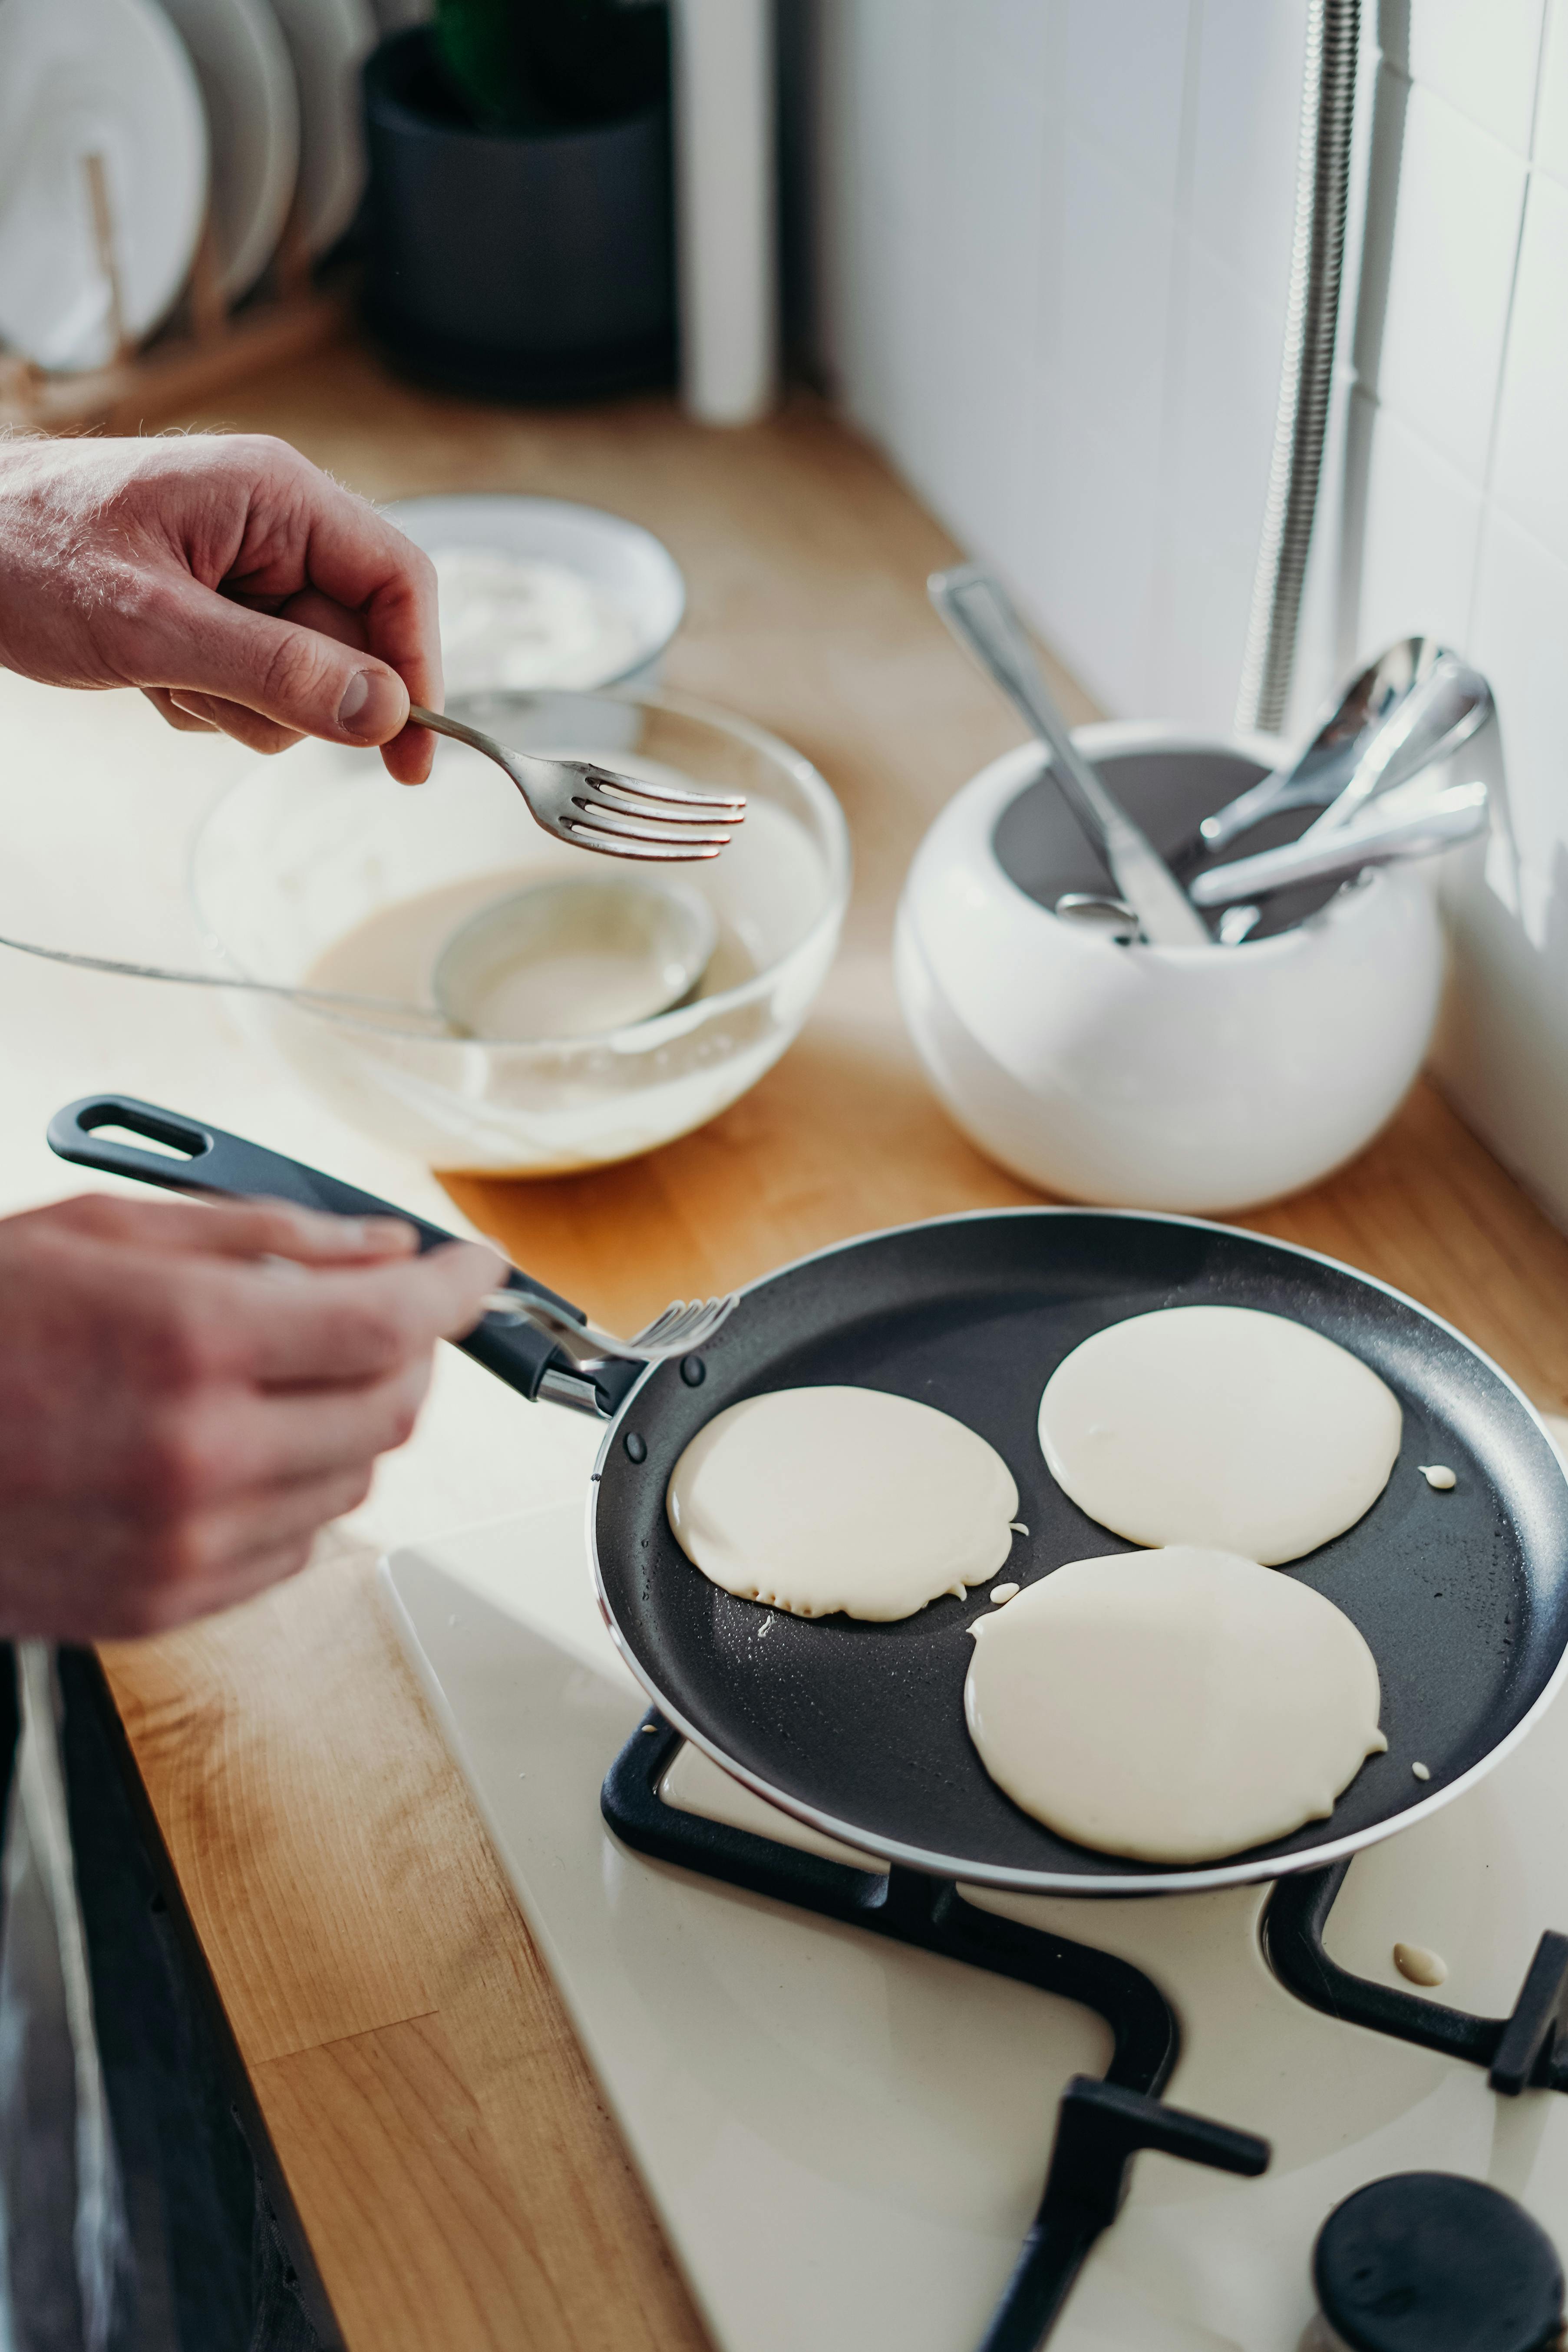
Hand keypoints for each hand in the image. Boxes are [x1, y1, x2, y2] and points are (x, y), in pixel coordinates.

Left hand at [0, 434, 440, 781]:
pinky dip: (206, 698)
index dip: (416, 672)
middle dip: (290, 694)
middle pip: (353, 641)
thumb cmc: (28, 554)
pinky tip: (149, 671)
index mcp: (277, 495)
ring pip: (304, 678)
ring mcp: (248, 568)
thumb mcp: (151, 624)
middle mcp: (275, 525)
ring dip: (237, 703)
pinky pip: (256, 684)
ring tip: (161, 673)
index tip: (411, 755)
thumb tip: (381, 713)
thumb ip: (275, 670)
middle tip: (205, 691)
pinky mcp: (220, 609)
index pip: (398, 581)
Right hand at [0, 1191, 501, 1640]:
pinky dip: (298, 1491)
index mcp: (188, 1343)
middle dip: (407, 1352)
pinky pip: (296, 1547)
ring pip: (354, 1482)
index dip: (457, 1291)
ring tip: (280, 1374)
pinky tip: (238, 1445)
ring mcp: (184, 1541)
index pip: (391, 1324)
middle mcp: (199, 1453)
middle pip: (391, 1409)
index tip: (475, 1271)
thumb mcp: (102, 1232)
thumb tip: (378, 1248)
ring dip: (350, 1421)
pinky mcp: (162, 1602)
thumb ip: (263, 1238)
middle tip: (377, 1312)